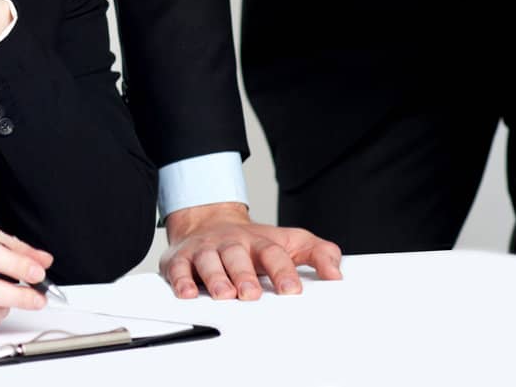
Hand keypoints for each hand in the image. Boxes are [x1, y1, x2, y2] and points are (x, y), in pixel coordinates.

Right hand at [161, 202, 342, 299]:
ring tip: (223, 294)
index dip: (283, 272)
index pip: (274, 254)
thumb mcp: (290, 242)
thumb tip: (337, 274)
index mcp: (260, 242)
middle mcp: (232, 244)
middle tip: (251, 293)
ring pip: (209, 261)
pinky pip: (179, 267)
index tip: (292, 290)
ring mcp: (206, 249)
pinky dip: (181, 280)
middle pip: (238, 256)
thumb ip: (319, 253)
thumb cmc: (252, 241)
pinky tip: (187, 292)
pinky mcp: (181, 258)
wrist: (209, 220)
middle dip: (244, 275)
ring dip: (215, 278)